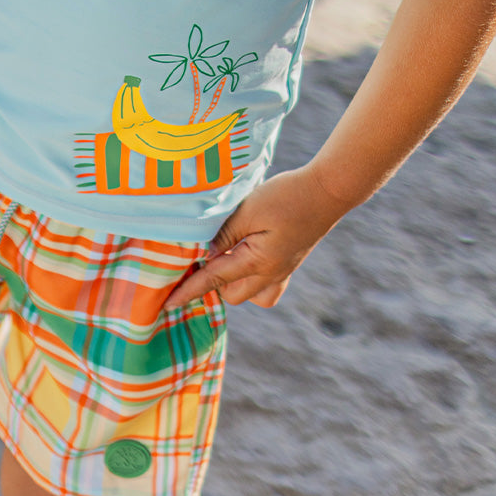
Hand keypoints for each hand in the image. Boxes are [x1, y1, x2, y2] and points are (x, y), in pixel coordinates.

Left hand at [165, 165, 351, 309]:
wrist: (328, 191)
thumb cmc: (287, 196)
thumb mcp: (249, 210)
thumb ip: (224, 234)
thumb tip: (205, 255)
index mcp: (257, 262)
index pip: (213, 280)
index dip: (188, 291)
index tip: (167, 304)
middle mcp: (270, 274)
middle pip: (230, 294)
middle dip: (210, 284)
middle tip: (194, 260)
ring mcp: (282, 270)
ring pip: (249, 294)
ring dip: (231, 283)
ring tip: (220, 259)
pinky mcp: (289, 262)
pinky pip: (267, 287)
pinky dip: (251, 280)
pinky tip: (245, 258)